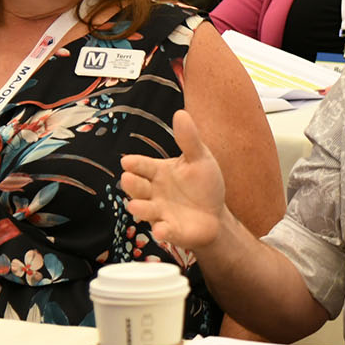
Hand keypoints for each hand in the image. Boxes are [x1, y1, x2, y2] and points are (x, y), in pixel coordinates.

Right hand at [120, 109, 229, 251]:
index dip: (135, 164)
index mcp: (158, 172)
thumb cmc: (204, 185)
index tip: (127, 162)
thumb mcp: (200, 159)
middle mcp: (153, 192)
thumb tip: (181, 113)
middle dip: (132, 184)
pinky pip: (164, 231)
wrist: (216, 215)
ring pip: (146, 210)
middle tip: (127, 178)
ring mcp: (160, 213)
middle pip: (138, 187)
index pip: (142, 166)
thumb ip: (189, 140)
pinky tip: (162, 230)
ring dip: (140, 209)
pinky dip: (162, 231)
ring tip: (135, 206)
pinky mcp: (170, 231)